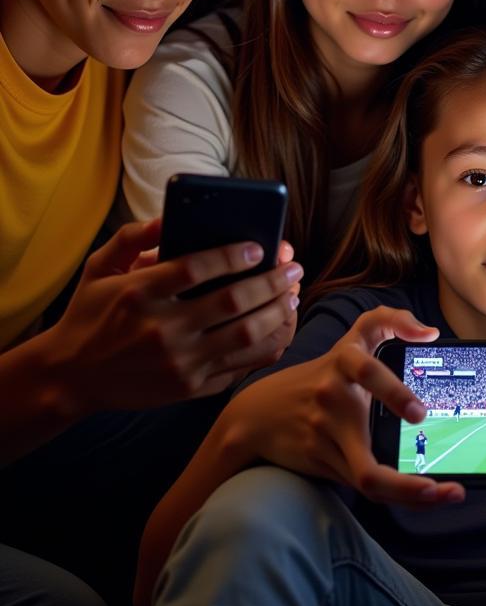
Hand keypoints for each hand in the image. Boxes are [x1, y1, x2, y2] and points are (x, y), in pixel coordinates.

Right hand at [47, 219, 301, 412]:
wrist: (70, 378)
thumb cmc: (90, 314)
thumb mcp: (98, 268)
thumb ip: (131, 237)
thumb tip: (169, 218)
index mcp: (138, 294)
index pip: (196, 268)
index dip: (233, 255)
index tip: (259, 246)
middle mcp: (161, 330)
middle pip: (233, 302)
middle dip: (272, 281)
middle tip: (294, 267)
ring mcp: (178, 363)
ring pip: (246, 336)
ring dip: (279, 311)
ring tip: (293, 293)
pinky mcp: (190, 387)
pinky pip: (242, 366)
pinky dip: (269, 344)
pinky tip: (282, 324)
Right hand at [223, 306, 464, 508]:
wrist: (259, 413)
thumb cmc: (325, 372)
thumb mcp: (353, 338)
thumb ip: (390, 322)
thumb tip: (432, 334)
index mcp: (344, 364)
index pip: (365, 371)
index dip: (392, 392)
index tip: (420, 413)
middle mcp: (332, 401)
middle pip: (364, 446)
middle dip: (403, 477)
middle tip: (437, 480)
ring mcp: (324, 437)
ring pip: (367, 478)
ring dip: (409, 493)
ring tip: (447, 495)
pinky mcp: (322, 462)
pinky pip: (363, 484)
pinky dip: (396, 493)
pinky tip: (423, 495)